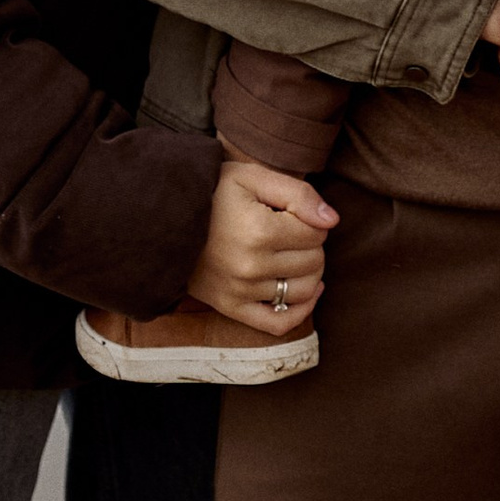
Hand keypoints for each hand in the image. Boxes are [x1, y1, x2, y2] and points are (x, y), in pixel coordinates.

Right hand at [184, 156, 335, 327]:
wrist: (167, 217)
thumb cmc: (213, 191)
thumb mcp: (253, 176)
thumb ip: (298, 193)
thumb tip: (332, 220)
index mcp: (259, 231)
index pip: (316, 233)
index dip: (313, 219)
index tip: (295, 211)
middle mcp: (251, 267)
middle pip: (313, 262)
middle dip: (313, 244)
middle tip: (294, 230)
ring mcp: (240, 291)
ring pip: (303, 291)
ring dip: (311, 273)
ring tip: (297, 255)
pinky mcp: (231, 307)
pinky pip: (277, 324)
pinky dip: (300, 312)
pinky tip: (307, 292)